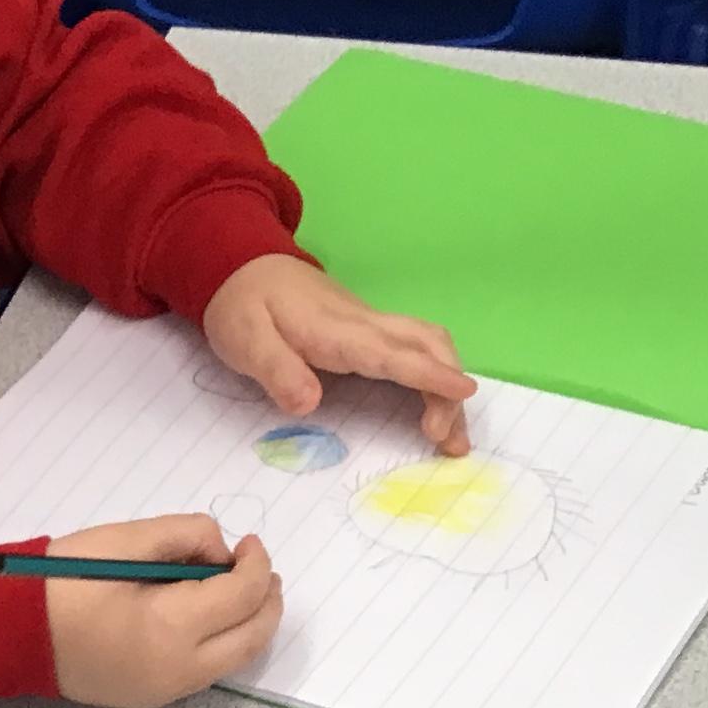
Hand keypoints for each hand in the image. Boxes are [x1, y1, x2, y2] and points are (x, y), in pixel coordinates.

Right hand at [44, 516, 280, 707]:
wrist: (12, 634)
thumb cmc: (60, 581)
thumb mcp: (123, 539)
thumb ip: (185, 534)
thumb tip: (220, 554)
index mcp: (169, 626)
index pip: (242, 594)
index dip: (256, 562)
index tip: (247, 542)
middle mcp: (178, 669)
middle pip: (253, 638)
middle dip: (268, 599)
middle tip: (260, 569)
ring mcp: (167, 691)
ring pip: (236, 660)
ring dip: (250, 623)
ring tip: (241, 590)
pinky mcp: (153, 699)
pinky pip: (208, 672)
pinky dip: (224, 642)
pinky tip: (209, 616)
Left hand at [203, 255, 474, 453]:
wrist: (243, 265)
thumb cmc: (243, 305)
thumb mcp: (246, 340)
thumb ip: (276, 371)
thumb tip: (309, 404)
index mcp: (338, 331)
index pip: (394, 353)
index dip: (430, 374)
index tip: (464, 393)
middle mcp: (365, 325)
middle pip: (428, 346)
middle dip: (449, 390)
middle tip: (451, 441)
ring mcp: (370, 326)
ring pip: (427, 345)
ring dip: (447, 383)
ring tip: (450, 435)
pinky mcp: (368, 332)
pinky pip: (414, 349)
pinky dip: (434, 375)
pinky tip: (433, 404)